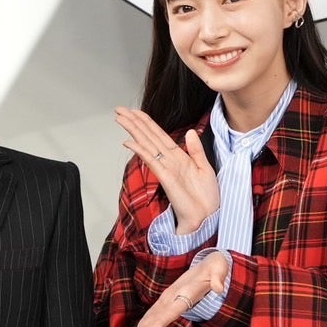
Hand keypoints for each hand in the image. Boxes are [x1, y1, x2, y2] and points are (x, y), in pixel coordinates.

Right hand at [115, 107, 217, 233]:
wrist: (207, 216)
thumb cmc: (206, 198)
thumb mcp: (205, 168)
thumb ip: (196, 150)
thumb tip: (189, 132)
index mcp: (179, 157)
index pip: (159, 135)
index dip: (147, 122)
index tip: (135, 112)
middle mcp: (169, 160)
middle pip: (148, 136)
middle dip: (134, 122)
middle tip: (119, 110)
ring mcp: (165, 168)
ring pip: (146, 144)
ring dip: (133, 130)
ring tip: (120, 118)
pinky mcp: (165, 177)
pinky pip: (151, 160)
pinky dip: (140, 150)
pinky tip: (129, 142)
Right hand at [131, 251, 229, 326]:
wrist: (207, 262)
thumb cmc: (214, 267)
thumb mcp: (219, 268)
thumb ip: (218, 278)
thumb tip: (219, 288)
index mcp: (184, 292)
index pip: (170, 311)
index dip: (158, 324)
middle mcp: (172, 296)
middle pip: (156, 317)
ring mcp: (167, 298)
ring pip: (151, 316)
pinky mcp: (167, 301)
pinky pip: (153, 314)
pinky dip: (145, 324)